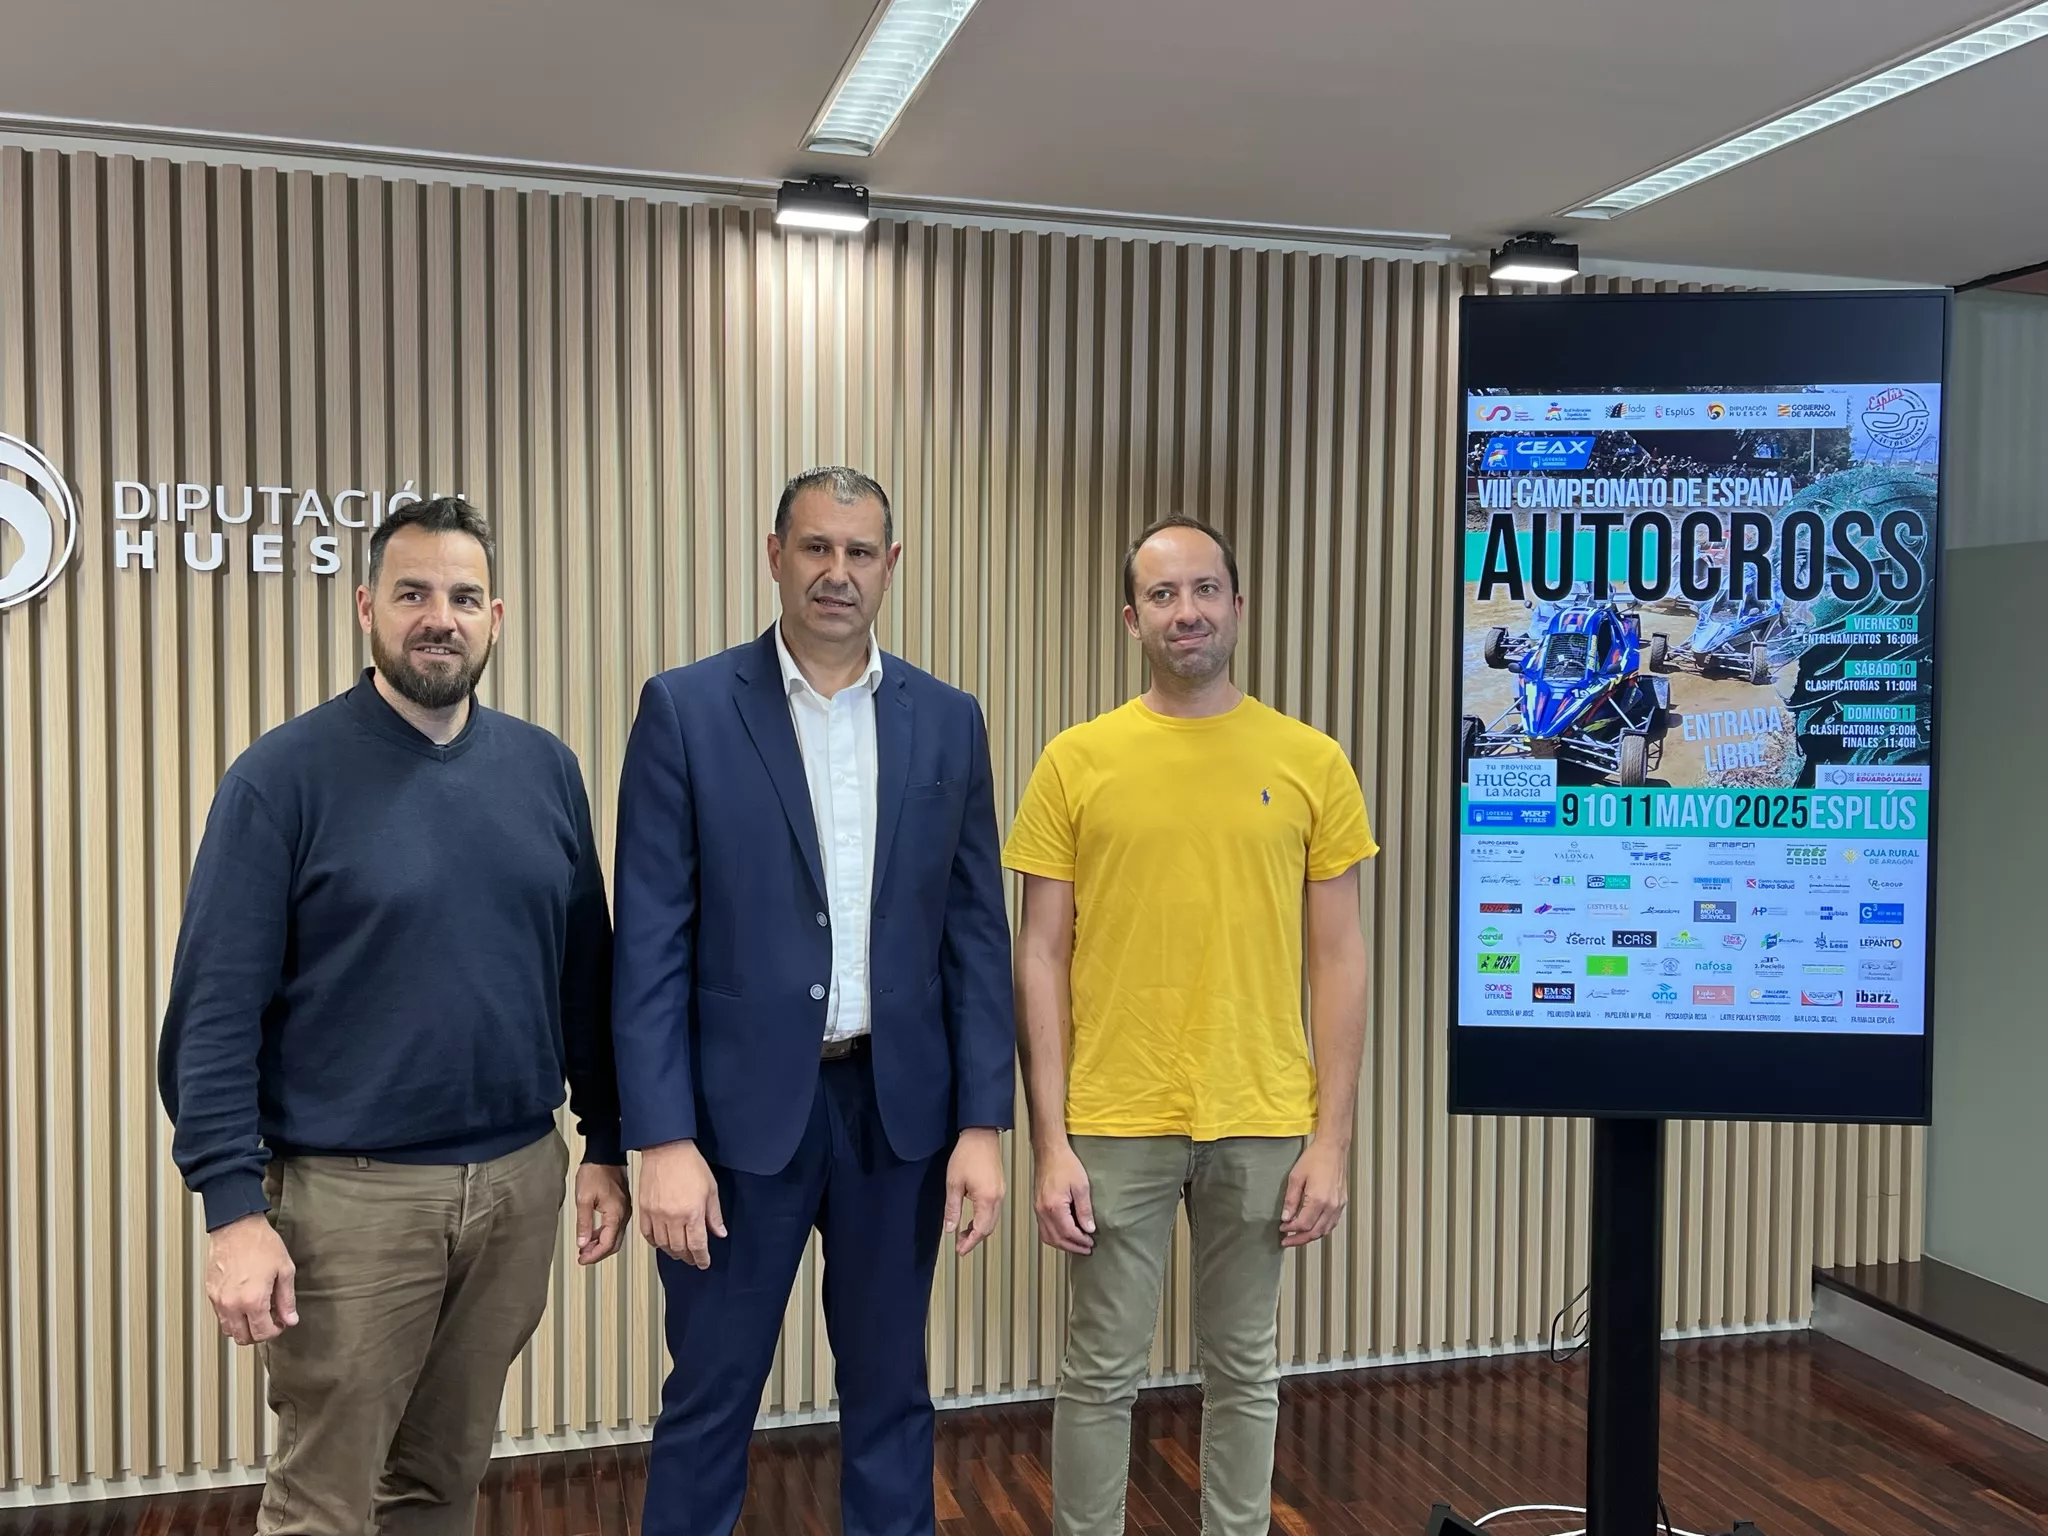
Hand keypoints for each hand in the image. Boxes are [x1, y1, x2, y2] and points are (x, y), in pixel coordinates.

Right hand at [206, 1214, 297, 1345]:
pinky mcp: (210, 1293)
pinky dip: (232, 1317)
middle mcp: (232, 1304)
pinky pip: (220, 1315)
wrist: (236, 1227)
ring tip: (256, 1313)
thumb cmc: (261, 1244)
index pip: (262, 1333)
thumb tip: (290, 1319)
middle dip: (258, 1334)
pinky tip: (244, 1303)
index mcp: (252, 1301)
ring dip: (243, 1328)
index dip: (275, 1331)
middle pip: (242, 1338)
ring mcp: (218, 1300)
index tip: (281, 1323)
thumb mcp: (284, 1270)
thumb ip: (287, 1299)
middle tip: (269, 1321)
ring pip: (228, 1330)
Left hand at [575, 1162, 632, 1264]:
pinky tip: (593, 1235)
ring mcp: (624, 1210)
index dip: (594, 1255)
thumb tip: (582, 1243)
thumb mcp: (584, 1199)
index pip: (608, 1244)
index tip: (582, 1259)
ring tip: (585, 1248)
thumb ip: (584, 1224)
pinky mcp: (622, 1206)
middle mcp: (624, 1214)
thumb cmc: (596, 1172)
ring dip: (600, 1244)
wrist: (605, 1155)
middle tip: (583, 1257)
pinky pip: (615, 1227)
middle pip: (614, 1243)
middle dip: (598, 1253)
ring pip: (615, 1236)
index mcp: (616, 1214)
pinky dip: (604, 1234)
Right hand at [637, 1140, 724, 1267]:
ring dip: (672, 1252)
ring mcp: (656, 1215)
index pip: (697, 1245)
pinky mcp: (644, 1210)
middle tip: (693, 1259)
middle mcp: (673, 1217)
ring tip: (679, 1253)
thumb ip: (715, 1214)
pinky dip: (655, 1242)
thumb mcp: (711, 1189)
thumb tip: (720, 1232)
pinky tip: (661, 1242)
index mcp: (692, 1213)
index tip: (704, 1263)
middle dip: (688, 1257)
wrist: (666, 1148)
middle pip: (680, 1248)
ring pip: (663, 1244)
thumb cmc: (689, 1164)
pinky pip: (647, 1234)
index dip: (701, 1258)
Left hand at [945, 1129, 1006, 1256]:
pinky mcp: (999, 1186)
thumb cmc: (967, 1154)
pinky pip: (994, 1209)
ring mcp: (1001, 1192)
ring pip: (992, 1220)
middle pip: (989, 1228)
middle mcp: (997, 1198)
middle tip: (960, 1244)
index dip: (970, 1243)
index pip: (980, 1230)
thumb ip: (952, 1209)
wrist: (980, 1134)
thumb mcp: (953, 1184)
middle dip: (974, 1239)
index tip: (960, 1250)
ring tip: (964, 1232)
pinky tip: (973, 1217)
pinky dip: (984, 1218)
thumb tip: (950, 1228)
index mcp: (987, 1199)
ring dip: (979, 1229)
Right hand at [1032, 1138, 1095, 1254]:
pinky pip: (1044, 1229)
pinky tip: (1064, 1235)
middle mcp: (1043, 1210)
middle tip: (1086, 1248)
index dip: (1081, 1241)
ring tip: (1077, 1245)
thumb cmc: (1065, 1164)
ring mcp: (1038, 1209)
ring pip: (1048, 1237)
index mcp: (1054, 1206)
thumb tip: (1089, 1228)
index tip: (1091, 1242)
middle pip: (1056, 1239)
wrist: (1050, 1152)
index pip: (1068, 1233)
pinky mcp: (1038, 1206)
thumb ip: (1085, 1210)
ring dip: (1063, 1244)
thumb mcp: (1082, 1186)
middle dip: (1073, 1247)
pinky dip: (1054, 1237)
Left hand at [1280, 1137, 1347, 1248]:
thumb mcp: (1296, 1177)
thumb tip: (1286, 1217)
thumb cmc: (1315, 1158)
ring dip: (1310, 1237)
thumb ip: (1290, 1199)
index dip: (1291, 1229)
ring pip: (1325, 1231)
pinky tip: (1313, 1229)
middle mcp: (1331, 1205)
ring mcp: (1338, 1205)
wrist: (1333, 1148)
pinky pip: (1332, 1223)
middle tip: (1287, 1241)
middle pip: (1315, 1232)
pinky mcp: (1342, 1203)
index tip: (1282, 1228)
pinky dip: (1321, 1230)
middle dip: (1299, 1239)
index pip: (1303, 1224)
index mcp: (1318, 1199)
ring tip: (1298, 1238)